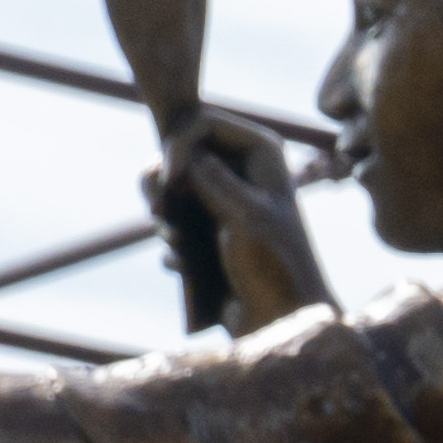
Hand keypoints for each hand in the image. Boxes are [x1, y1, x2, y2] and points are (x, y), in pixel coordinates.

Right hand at [147, 114, 323, 333]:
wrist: (282, 321)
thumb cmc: (275, 266)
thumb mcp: (245, 215)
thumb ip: (210, 178)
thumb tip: (180, 155)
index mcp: (261, 152)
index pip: (202, 121)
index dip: (177, 143)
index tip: (169, 178)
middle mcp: (242, 169)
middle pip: (180, 153)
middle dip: (163, 183)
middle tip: (160, 211)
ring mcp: (224, 200)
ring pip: (172, 191)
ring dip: (165, 218)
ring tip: (178, 244)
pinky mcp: (210, 232)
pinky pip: (175, 225)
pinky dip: (174, 245)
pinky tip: (186, 268)